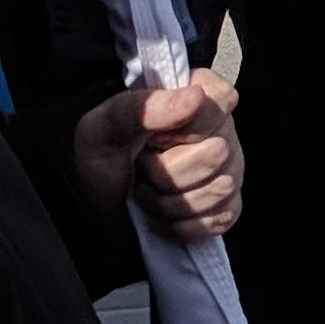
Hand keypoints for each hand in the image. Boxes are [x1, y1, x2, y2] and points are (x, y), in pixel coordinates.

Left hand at [73, 71, 241, 236]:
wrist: (94, 207)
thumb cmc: (101, 158)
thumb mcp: (104, 127)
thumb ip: (144, 108)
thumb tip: (196, 97)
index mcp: (197, 98)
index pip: (222, 99)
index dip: (187, 125)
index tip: (153, 137)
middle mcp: (222, 131)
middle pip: (217, 153)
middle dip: (167, 172)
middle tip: (143, 169)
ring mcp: (230, 171)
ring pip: (219, 189)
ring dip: (169, 201)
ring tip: (148, 192)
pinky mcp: (227, 207)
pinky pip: (219, 220)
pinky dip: (180, 226)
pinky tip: (161, 215)